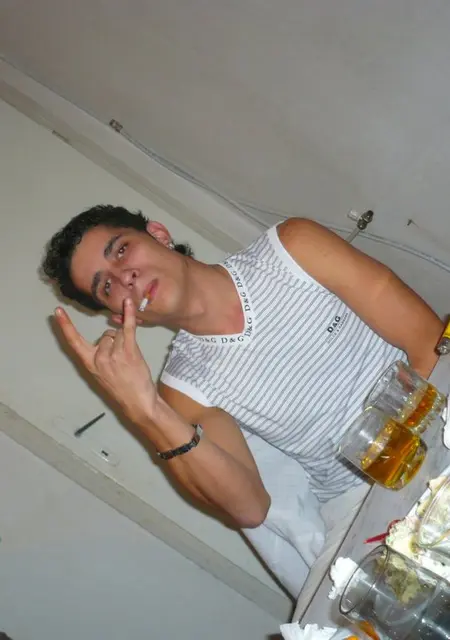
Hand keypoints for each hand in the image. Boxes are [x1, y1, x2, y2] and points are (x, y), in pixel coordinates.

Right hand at [54, 298, 156, 423]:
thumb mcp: (101, 374)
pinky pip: (129, 328)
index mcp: (89, 363)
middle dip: (114, 341)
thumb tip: (109, 336)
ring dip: (125, 342)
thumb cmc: (121, 388)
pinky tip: (128, 302)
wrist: (137, 402)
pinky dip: (129, 314)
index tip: (57, 312)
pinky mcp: (130, 351)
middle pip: (105, 335)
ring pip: (118, 335)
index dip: (65, 326)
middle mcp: (99, 358)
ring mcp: (114, 354)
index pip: (74, 341)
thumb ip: (100, 355)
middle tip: (122, 360)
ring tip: (129, 359)